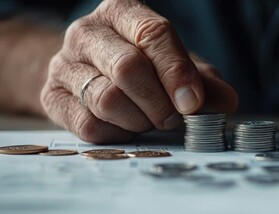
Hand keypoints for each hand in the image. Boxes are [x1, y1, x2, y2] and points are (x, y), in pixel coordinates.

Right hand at [40, 0, 237, 142]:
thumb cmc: (144, 67)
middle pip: (128, 68)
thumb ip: (204, 82)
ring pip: (107, 100)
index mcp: (123, 12)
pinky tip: (126, 128)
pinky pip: (89, 125)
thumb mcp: (179, 67)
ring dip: (139, 120)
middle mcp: (88, 32)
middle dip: (159, 102)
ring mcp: (64, 64)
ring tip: (150, 121)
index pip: (153, 34)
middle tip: (174, 118)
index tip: (193, 102)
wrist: (89, 74)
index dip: (177, 71)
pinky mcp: (52, 97)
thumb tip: (227, 101)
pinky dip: (117, 135)